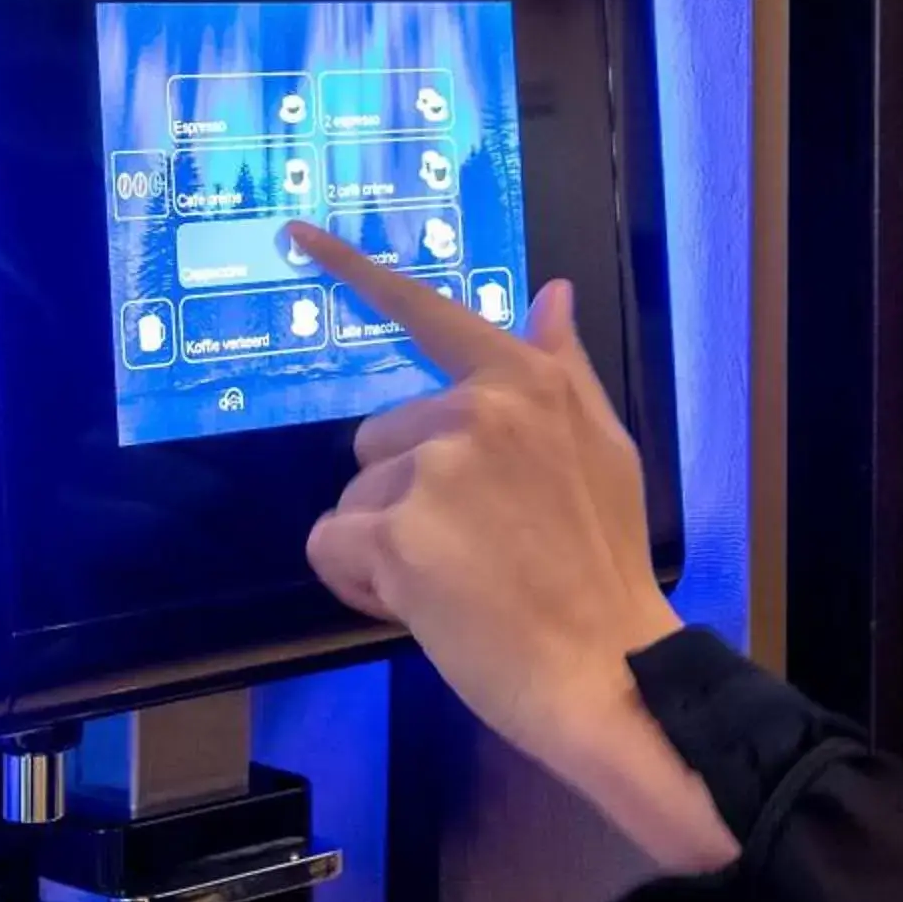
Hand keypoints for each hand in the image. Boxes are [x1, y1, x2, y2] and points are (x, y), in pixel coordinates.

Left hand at [288, 224, 738, 873]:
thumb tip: (550, 293)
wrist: (608, 668)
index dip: (356, 272)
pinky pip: (332, 546)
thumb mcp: (603, 454)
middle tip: (475, 553)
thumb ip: (563, 371)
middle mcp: (477, 412)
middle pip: (379, 441)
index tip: (295, 233)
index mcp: (526, 385)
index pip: (429, 316)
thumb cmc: (604, 571)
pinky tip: (417, 608)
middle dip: (407, 496)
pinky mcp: (398, 536)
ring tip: (458, 586)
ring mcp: (436, 472)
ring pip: (357, 497)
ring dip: (386, 544)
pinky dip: (358, 583)